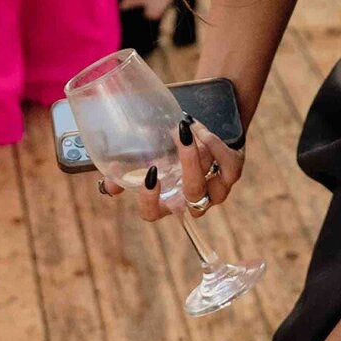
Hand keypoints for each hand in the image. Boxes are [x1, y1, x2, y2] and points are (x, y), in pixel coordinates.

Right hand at [99, 118, 243, 223]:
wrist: (203, 127)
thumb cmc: (170, 147)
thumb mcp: (149, 156)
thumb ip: (129, 172)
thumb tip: (107, 185)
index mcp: (168, 200)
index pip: (153, 213)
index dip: (150, 201)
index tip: (150, 174)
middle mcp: (193, 200)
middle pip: (192, 194)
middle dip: (187, 164)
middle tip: (177, 134)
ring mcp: (216, 188)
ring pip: (212, 179)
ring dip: (200, 151)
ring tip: (186, 127)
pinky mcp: (233, 171)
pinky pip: (228, 165)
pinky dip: (216, 145)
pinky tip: (201, 129)